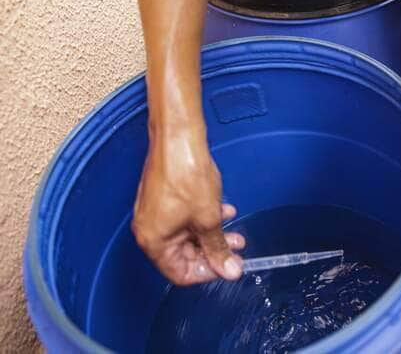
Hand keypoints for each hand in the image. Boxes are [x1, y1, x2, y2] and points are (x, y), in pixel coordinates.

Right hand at [132, 126, 244, 284]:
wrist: (178, 140)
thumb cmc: (186, 175)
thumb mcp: (209, 219)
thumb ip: (218, 248)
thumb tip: (228, 270)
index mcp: (154, 241)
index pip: (180, 273)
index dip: (207, 272)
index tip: (227, 265)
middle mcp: (149, 230)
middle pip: (184, 254)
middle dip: (213, 251)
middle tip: (237, 248)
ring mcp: (155, 213)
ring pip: (188, 234)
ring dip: (213, 233)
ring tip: (234, 229)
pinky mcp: (163, 198)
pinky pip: (185, 217)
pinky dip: (204, 217)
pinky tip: (223, 209)